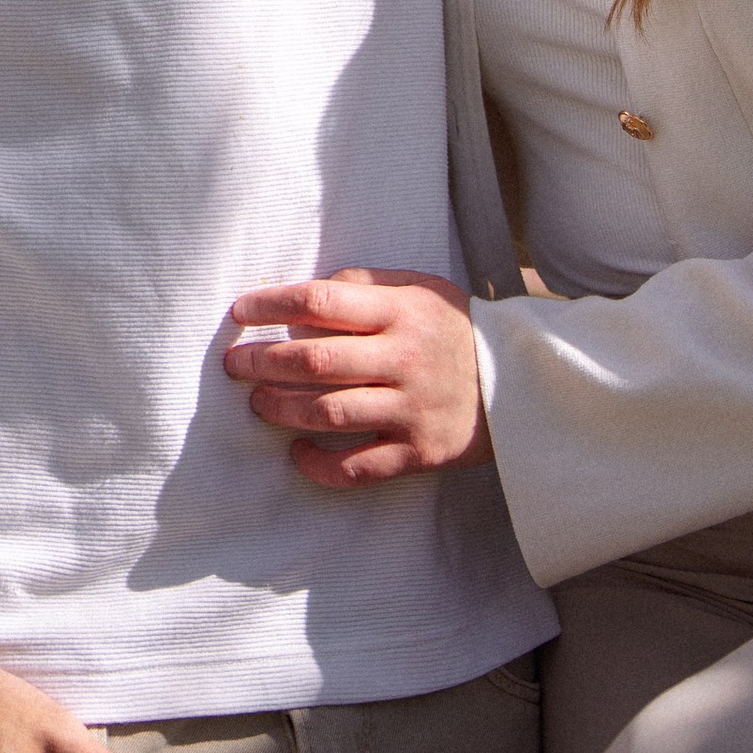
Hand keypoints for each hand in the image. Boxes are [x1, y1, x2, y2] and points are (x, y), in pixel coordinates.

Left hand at [224, 271, 491, 487]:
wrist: (518, 383)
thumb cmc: (454, 329)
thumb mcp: (420, 289)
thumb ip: (366, 286)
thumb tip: (306, 296)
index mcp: (402, 311)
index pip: (322, 301)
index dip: (273, 305)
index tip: (241, 312)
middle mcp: (403, 359)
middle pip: (316, 361)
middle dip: (264, 362)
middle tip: (235, 364)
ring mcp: (410, 409)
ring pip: (330, 413)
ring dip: (282, 410)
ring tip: (257, 403)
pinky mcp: (418, 452)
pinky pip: (359, 466)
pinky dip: (321, 465)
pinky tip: (298, 453)